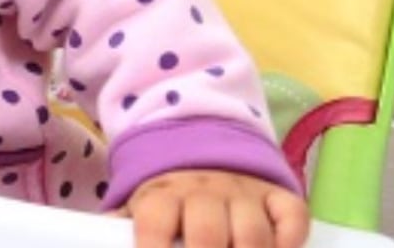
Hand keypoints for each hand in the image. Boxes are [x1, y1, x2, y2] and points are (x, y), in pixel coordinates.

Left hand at [120, 169, 308, 247]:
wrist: (204, 156)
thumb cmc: (169, 201)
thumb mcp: (140, 208)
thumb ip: (122, 224)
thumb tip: (102, 237)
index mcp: (162, 196)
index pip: (154, 220)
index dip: (152, 247)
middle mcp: (204, 192)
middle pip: (207, 230)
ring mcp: (243, 193)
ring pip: (252, 230)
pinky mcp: (277, 197)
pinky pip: (291, 216)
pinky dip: (290, 239)